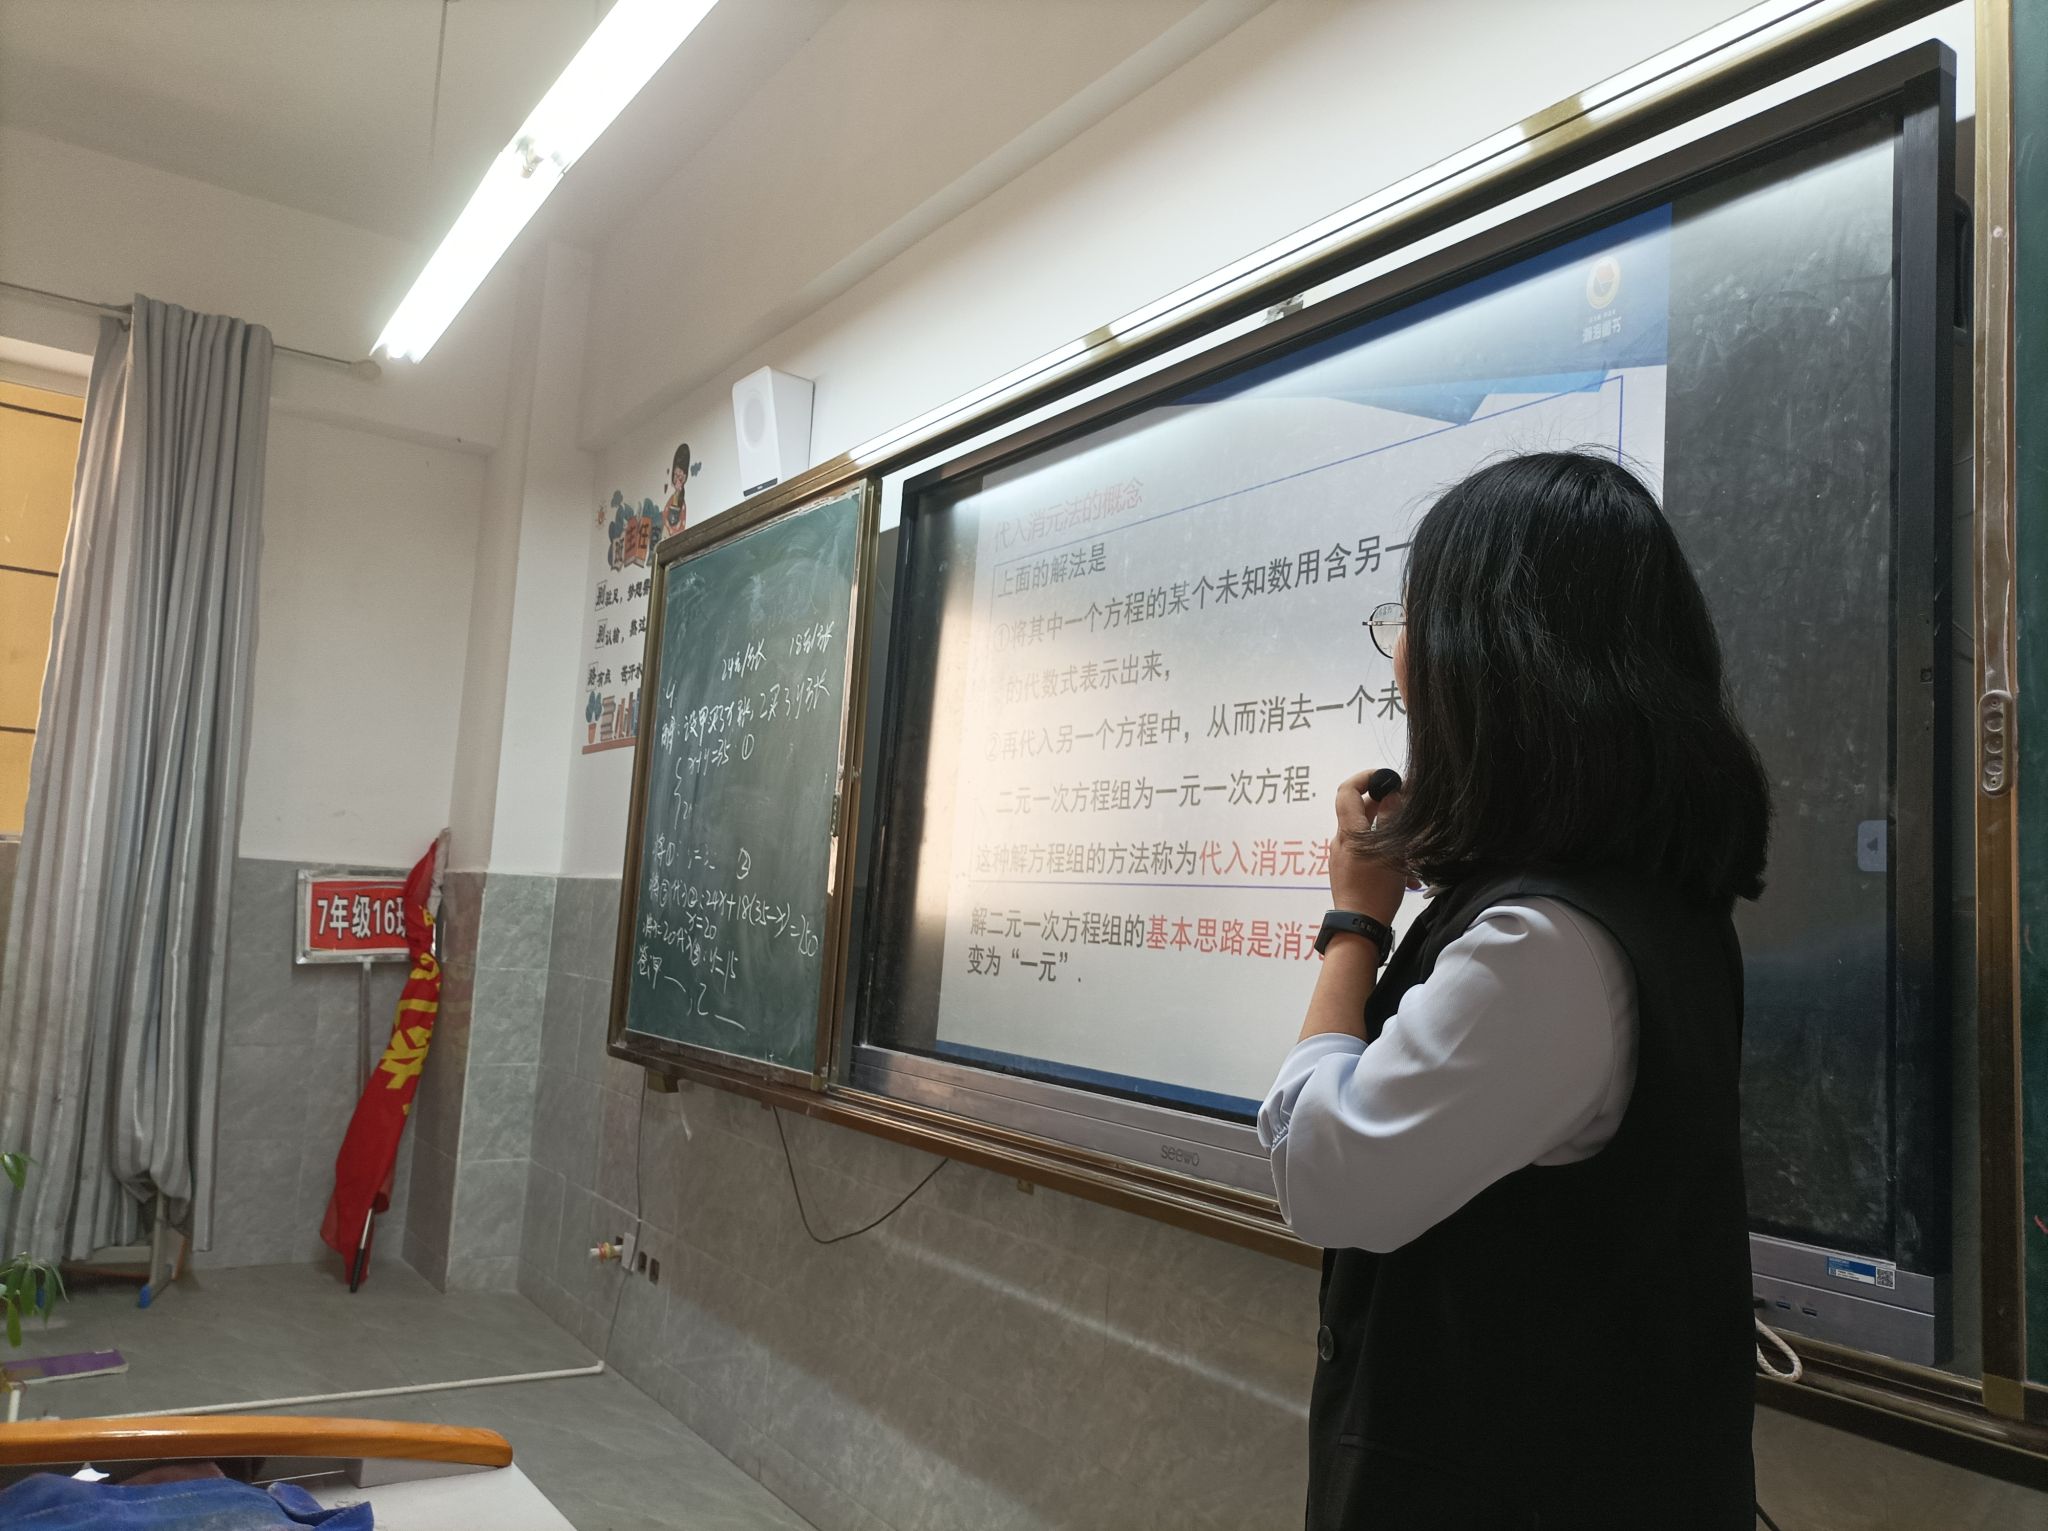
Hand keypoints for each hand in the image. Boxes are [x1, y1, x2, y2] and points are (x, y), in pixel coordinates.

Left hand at [1329, 768, 1407, 924]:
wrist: (1359, 928)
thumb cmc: (1376, 890)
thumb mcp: (1391, 852)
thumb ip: (1390, 820)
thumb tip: (1390, 794)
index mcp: (1349, 832)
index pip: (1347, 790)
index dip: (1365, 778)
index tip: (1386, 779)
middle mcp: (1342, 841)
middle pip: (1362, 811)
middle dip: (1388, 810)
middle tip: (1411, 815)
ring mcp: (1343, 857)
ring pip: (1369, 835)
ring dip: (1392, 839)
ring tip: (1414, 858)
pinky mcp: (1349, 871)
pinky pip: (1368, 854)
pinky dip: (1387, 857)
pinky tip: (1408, 876)